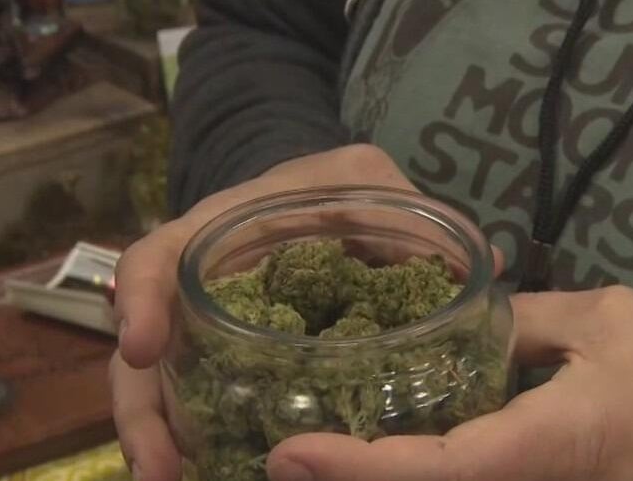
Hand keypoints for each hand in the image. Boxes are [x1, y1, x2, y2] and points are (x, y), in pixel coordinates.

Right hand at [110, 144, 417, 480]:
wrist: (317, 197)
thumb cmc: (337, 184)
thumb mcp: (368, 180)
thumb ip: (415, 214)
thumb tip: (493, 266)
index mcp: (225, 231)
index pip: (159, 255)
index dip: (140, 297)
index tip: (141, 347)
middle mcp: (203, 286)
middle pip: (146, 347)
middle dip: (144, 410)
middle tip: (161, 468)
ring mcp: (212, 330)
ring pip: (165, 388)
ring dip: (164, 441)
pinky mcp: (232, 363)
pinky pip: (204, 403)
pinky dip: (202, 441)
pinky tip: (213, 474)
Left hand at [267, 286, 632, 480]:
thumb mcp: (599, 322)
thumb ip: (514, 319)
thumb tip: (445, 309)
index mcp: (553, 441)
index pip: (445, 469)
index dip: (364, 469)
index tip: (293, 455)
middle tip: (275, 461)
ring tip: (296, 463)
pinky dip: (394, 478)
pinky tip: (349, 461)